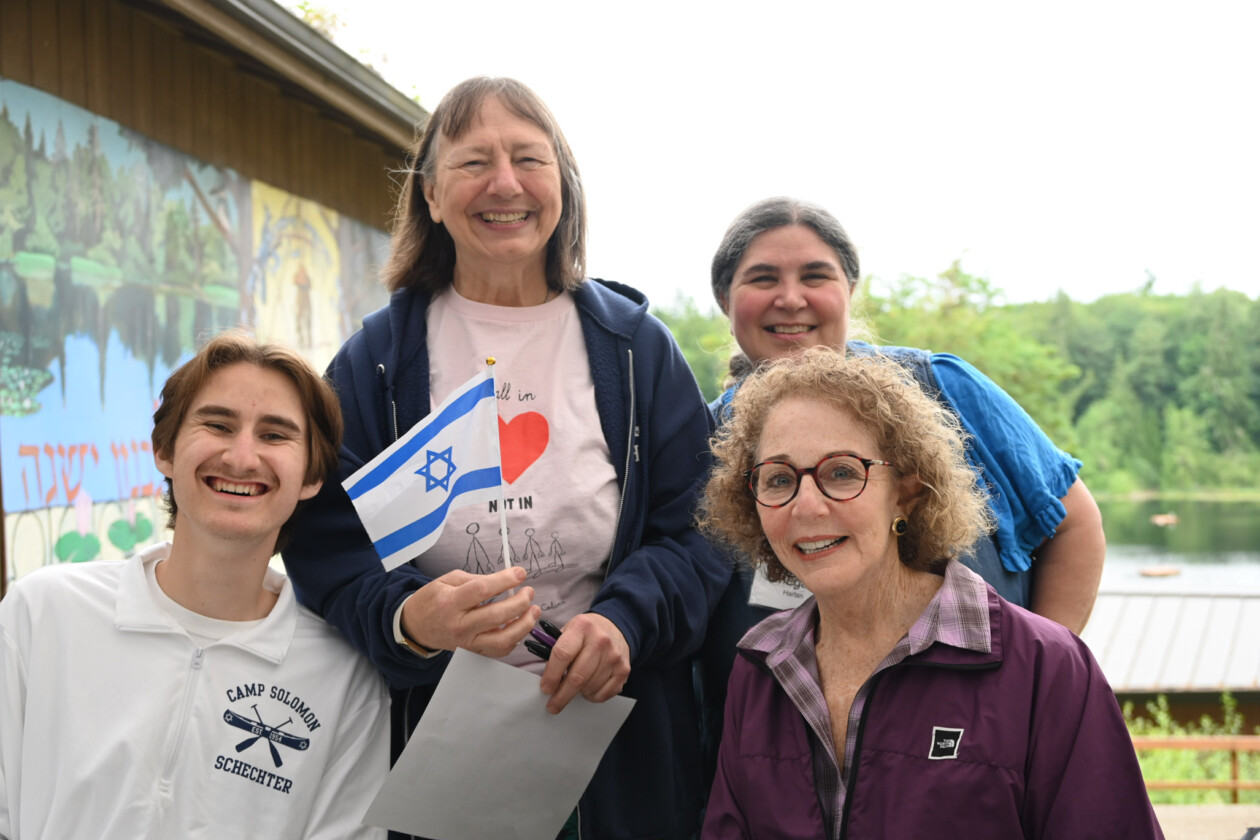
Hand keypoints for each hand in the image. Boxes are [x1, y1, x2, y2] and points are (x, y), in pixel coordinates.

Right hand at [401, 566, 538, 657]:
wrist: (416, 627)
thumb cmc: (433, 600)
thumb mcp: (448, 580)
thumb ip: (476, 579)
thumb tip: (504, 580)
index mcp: (450, 603)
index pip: (482, 590)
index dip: (505, 580)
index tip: (520, 573)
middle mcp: (459, 625)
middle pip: (496, 616)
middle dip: (519, 603)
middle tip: (529, 592)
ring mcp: (467, 642)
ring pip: (502, 640)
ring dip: (524, 625)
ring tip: (533, 611)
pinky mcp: (473, 652)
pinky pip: (499, 650)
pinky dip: (515, 639)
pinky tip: (520, 626)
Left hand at [539, 613, 630, 713]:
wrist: (615, 627)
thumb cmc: (586, 633)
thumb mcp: (569, 630)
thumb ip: (556, 650)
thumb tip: (545, 679)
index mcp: (581, 627)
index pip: (562, 655)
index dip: (551, 676)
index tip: (546, 689)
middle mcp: (600, 641)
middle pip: (577, 677)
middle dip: (561, 695)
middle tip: (553, 705)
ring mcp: (613, 656)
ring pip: (589, 688)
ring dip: (578, 694)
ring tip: (574, 688)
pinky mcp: (623, 670)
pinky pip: (604, 694)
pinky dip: (592, 696)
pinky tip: (588, 689)